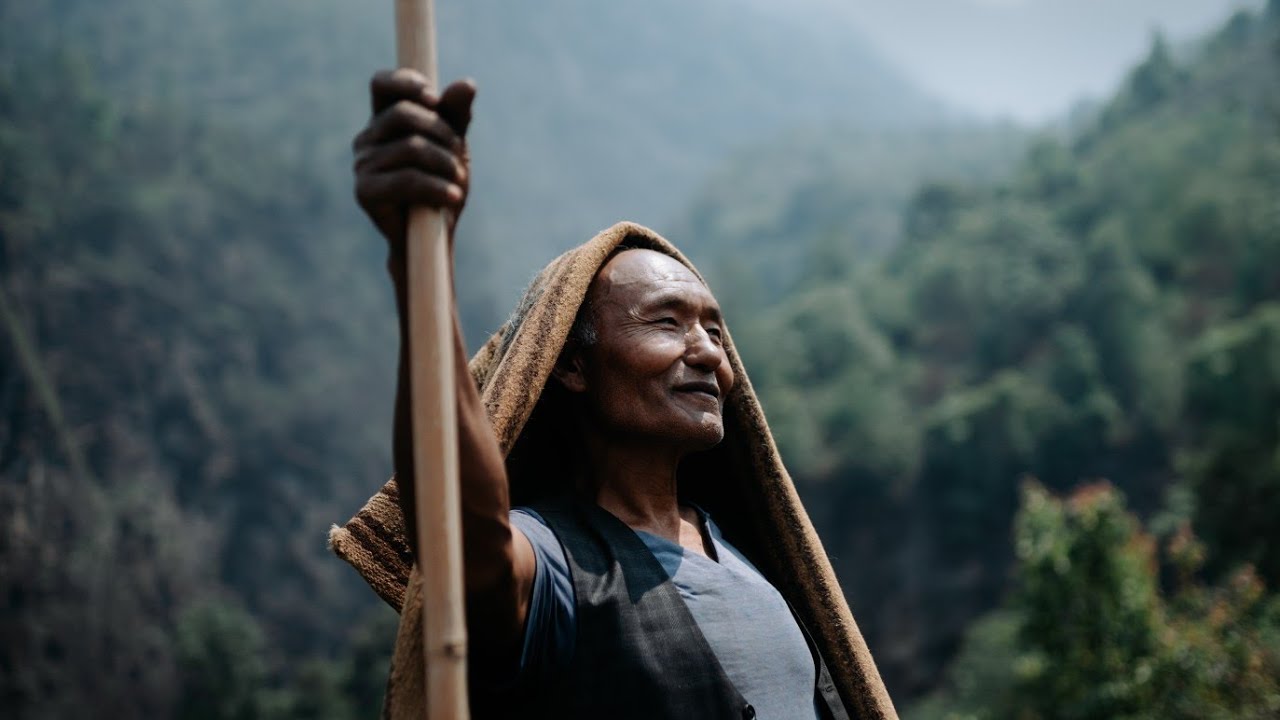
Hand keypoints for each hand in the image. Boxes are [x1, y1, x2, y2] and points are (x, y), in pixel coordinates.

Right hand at [353, 70, 474, 266]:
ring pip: (411, 148)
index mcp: (384, 121)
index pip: (382, 84)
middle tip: (459, 160)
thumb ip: (456, 115)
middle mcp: (367, 139)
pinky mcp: (365, 192)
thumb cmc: (442, 184)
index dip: (406, 83)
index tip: (434, 99)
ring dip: (445, 166)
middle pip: (404, 114)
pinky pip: (406, 179)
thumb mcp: (454, 145)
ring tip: (458, 185)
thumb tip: (466, 84)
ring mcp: (362, 165)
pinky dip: (436, 188)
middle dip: (443, 135)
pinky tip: (452, 197)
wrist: (434, 234)